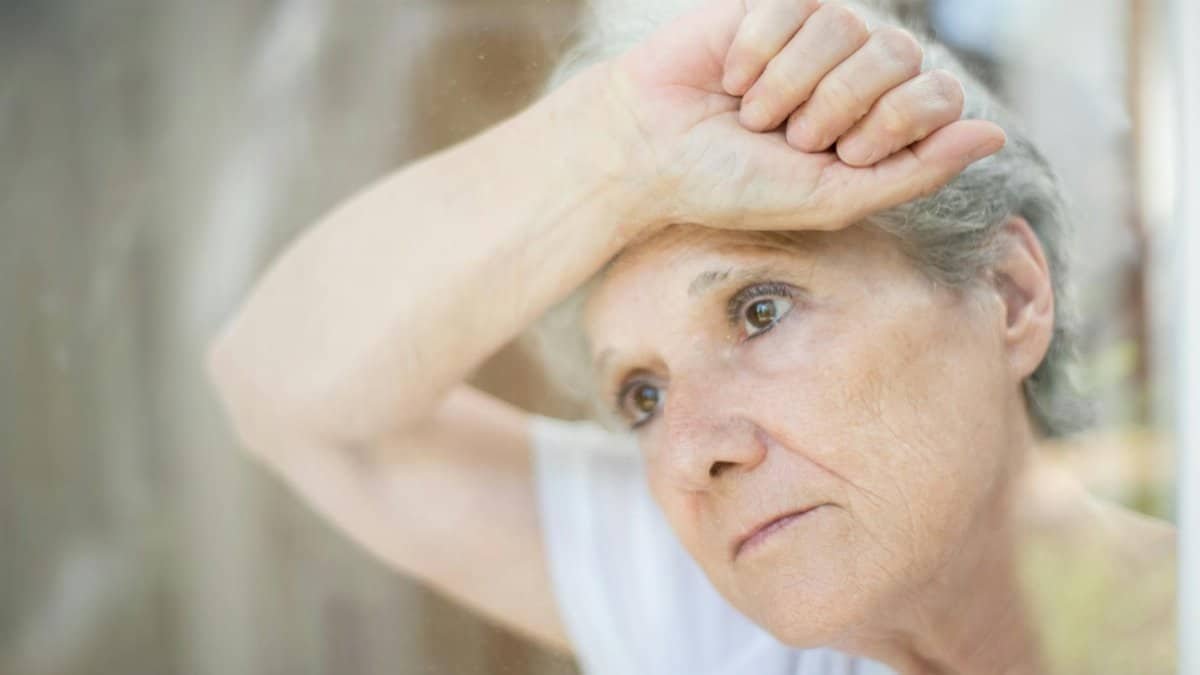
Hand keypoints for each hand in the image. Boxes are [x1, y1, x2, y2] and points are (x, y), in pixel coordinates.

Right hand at [602, 0, 1005, 231]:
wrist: (653, 151)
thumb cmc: (735, 185)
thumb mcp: (831, 199)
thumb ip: (916, 172)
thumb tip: (996, 135)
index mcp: (882, 119)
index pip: (937, 93)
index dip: (889, 123)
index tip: (838, 155)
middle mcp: (860, 69)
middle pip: (898, 56)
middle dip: (833, 108)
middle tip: (788, 137)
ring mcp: (820, 32)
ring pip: (848, 27)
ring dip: (790, 83)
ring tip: (754, 111)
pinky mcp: (777, 2)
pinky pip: (798, 6)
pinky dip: (758, 52)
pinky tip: (732, 75)